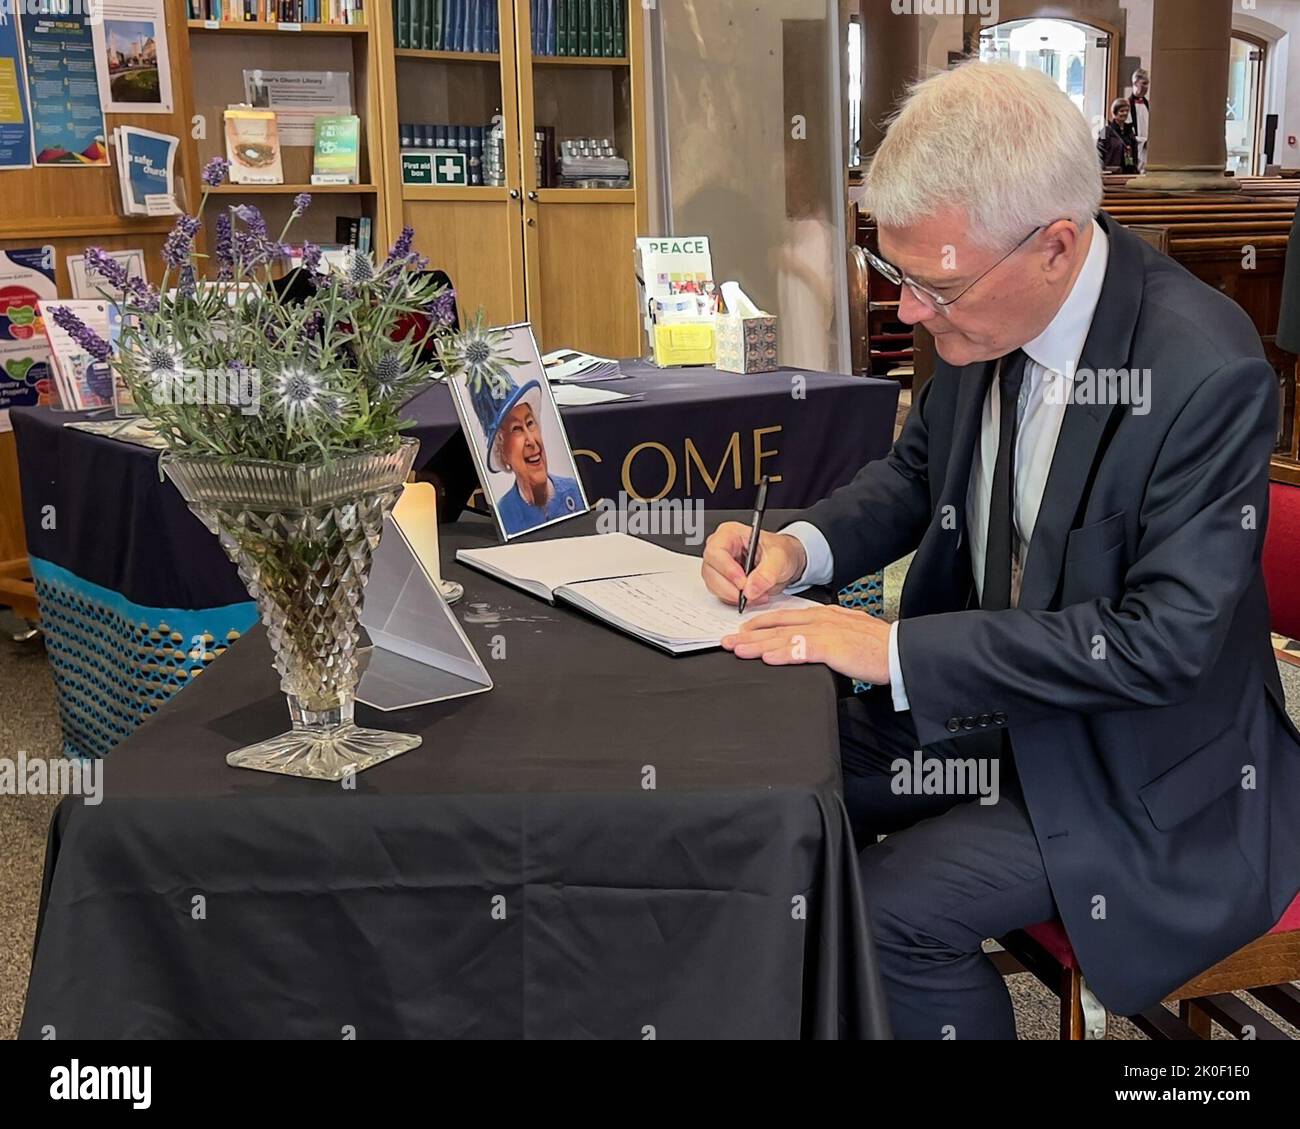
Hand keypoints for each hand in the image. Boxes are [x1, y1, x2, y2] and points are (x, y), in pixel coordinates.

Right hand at [701, 522, 807, 608]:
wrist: (783, 563)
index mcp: (729, 534)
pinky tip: (752, 596)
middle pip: (710, 571)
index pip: (716, 552)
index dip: (727, 569)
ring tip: (757, 595)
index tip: (743, 582)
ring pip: (713, 585)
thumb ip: (767, 572)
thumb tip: (751, 588)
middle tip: (751, 593)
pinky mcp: (721, 581)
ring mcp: (718, 566)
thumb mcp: (780, 557)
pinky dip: (735, 600)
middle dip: (730, 587)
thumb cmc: (779, 551)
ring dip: (734, 596)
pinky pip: (720, 594)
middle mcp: (720, 549)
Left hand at [722, 605, 891, 684]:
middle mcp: (821, 620)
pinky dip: (784, 653)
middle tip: (726, 642)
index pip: (785, 617)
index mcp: (823, 616)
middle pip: (778, 627)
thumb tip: (805, 644)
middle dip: (749, 635)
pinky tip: (768, 658)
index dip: (760, 624)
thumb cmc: (876, 646)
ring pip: (785, 637)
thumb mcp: (846, 633)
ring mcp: (826, 633)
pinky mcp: (834, 648)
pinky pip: (803, 650)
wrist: (899, 651)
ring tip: (737, 650)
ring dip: (758, 645)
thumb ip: (824, 635)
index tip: (740, 631)